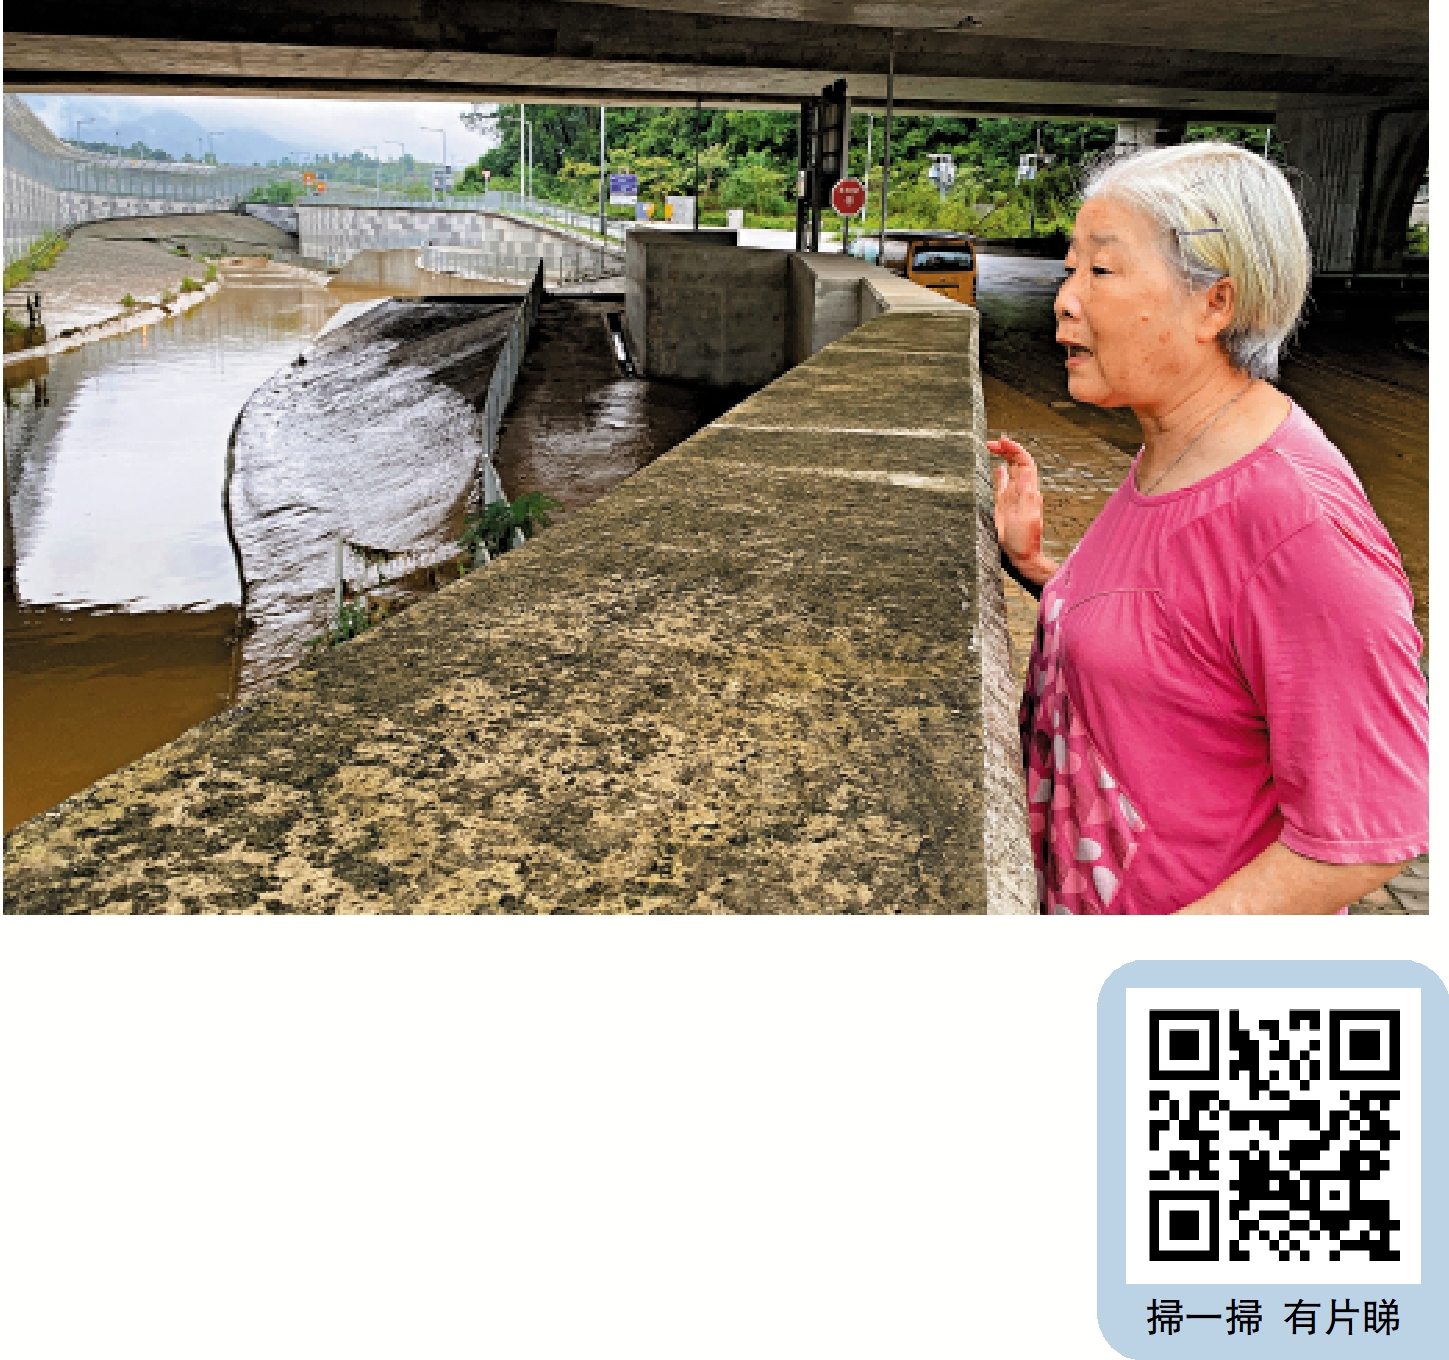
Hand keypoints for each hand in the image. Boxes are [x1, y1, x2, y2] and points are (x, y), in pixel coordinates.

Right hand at [987, 435, 1055, 585]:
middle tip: (991, 443)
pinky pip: (1003, 485)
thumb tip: (1026, 470)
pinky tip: (997, 468)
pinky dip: (1001, 475)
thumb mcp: (1027, 515)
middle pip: (1017, 462)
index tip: (1002, 441)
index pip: (1024, 462)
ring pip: (1011, 470)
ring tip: (992, 447)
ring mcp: (1013, 497)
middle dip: (1006, 449)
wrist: (1022, 556)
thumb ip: (1026, 492)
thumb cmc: (1025, 539)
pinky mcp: (1005, 505)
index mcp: (1028, 490)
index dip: (1015, 449)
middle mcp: (1022, 490)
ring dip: (1003, 457)